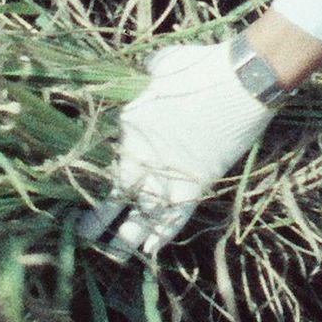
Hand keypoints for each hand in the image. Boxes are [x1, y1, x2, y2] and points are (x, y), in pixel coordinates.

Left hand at [77, 42, 275, 261]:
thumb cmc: (202, 66)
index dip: (92, 173)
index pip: (103, 156)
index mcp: (128, 123)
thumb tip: (151, 72)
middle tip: (82, 237)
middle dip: (97, 218)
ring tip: (112, 257)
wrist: (240, 80)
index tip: (81, 185)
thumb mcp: (165, 64)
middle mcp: (140, 154)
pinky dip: (163, 235)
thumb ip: (152, 74)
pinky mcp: (194, 186)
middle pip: (113, 193)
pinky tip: (149, 253)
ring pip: (139, 216)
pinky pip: (174, 218)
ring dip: (124, 238)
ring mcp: (166, 173)